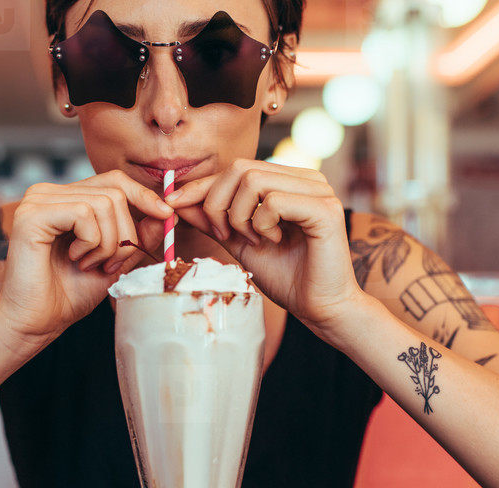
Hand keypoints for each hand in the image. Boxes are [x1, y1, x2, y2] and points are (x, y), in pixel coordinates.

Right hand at [0, 170, 171, 348]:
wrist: (34, 323)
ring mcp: (38, 201)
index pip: (114, 180)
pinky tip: (76, 260)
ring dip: (109, 244)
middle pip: (114, 191)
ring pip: (104, 203)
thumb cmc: (68, 296)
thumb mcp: (115, 263)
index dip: (143, 195)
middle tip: (111, 265)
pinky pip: (84, 215)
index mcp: (66, 199)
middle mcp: (49, 193)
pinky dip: (91, 243)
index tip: (166, 216)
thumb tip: (167, 213)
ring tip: (90, 265)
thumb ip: (138, 237)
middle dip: (126, 233)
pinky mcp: (32, 215)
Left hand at [166, 159, 367, 330]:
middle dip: (218, 203)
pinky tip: (274, 242)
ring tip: (253, 240)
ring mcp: (319, 190)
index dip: (202, 185)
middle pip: (240, 168)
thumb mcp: (240, 244)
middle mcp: (306, 178)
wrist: (319, 307)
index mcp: (289, 182)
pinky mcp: (325, 208)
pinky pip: (274, 202)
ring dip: (240, 216)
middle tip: (226, 235)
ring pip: (254, 181)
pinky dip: (262, 224)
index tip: (173, 203)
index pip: (236, 169)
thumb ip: (215, 220)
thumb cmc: (286, 277)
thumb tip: (178, 202)